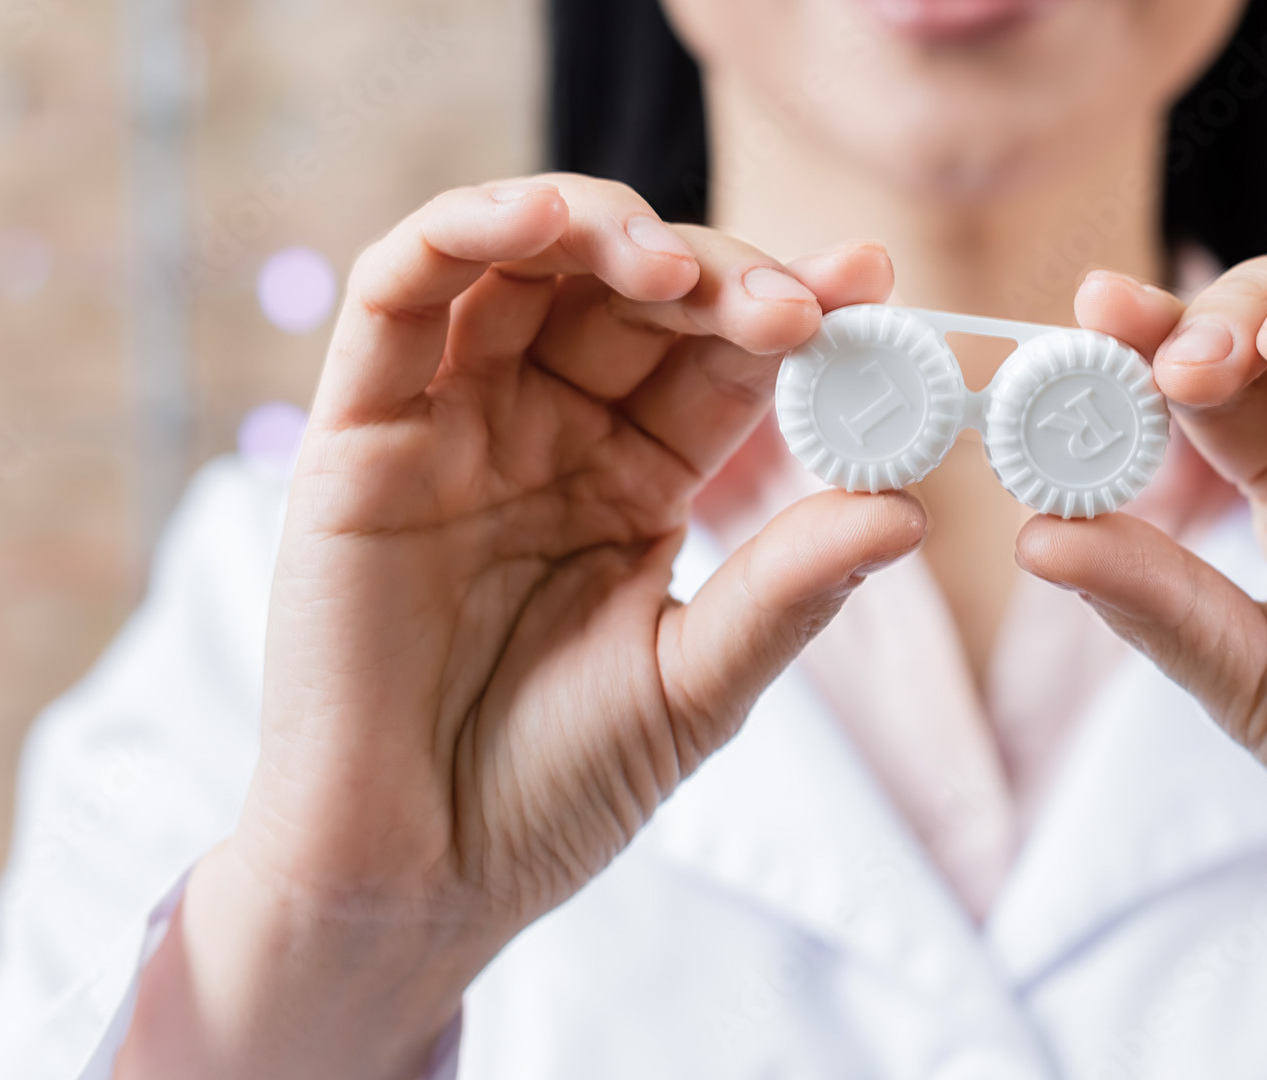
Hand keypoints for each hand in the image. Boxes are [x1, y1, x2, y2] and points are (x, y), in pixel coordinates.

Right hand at [116, 177, 923, 1079]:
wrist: (419, 881)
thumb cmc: (553, 791)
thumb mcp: (696, 684)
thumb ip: (789, 591)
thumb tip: (911, 509)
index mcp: (633, 477)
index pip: (720, 359)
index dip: (793, 309)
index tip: (874, 285)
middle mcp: (544, 430)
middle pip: (633, 295)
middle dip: (720, 276)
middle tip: (797, 305)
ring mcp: (450, 424)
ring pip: (521, 266)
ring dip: (603, 230)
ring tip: (679, 270)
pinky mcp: (356, 434)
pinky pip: (398, 297)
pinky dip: (466, 233)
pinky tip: (546, 225)